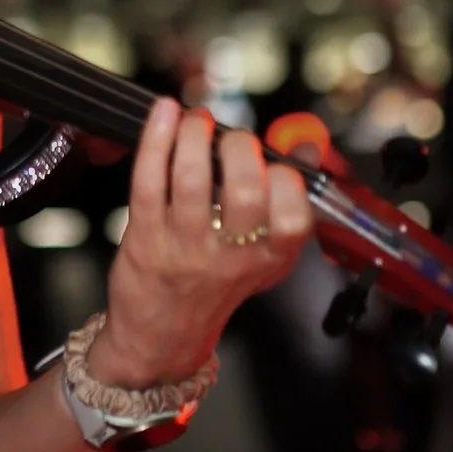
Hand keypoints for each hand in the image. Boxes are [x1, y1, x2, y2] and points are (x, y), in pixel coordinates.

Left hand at [93, 99, 310, 387]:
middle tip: (233, 138)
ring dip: (195, 135)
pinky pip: (148, 181)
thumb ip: (290, 202)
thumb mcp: (266, 256)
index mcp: (268, 257)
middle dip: (240, 148)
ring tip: (197, 119)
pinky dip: (156, 140)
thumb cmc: (217, 288)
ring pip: (191, 180)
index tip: (279, 164)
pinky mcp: (144, 236)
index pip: (290, 221)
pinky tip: (164, 114)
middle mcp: (228, 254)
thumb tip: (308, 149)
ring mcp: (183, 245)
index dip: (288, 184)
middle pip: (242, 193)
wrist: (161, 337)